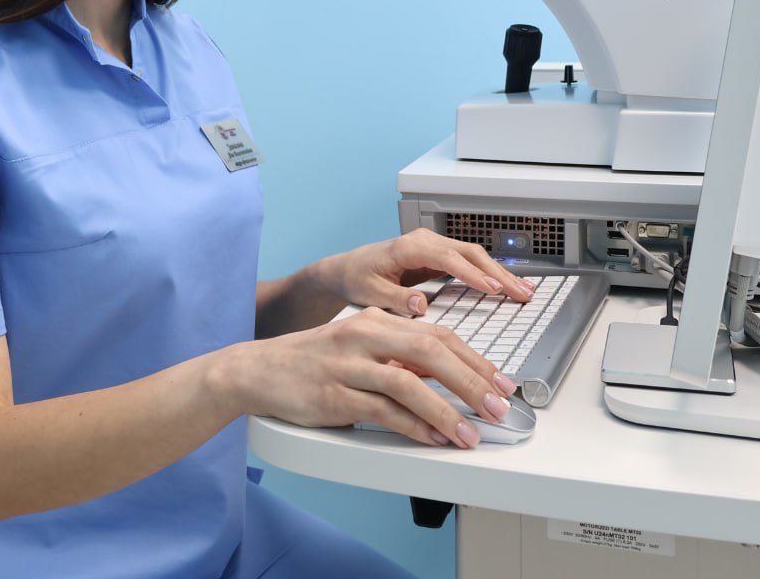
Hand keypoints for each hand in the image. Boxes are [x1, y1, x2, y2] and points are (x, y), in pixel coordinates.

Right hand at [234, 305, 517, 447]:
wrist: (259, 370)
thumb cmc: (313, 361)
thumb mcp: (360, 347)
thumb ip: (398, 356)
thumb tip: (444, 374)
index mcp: (375, 320)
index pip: (437, 333)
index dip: (474, 358)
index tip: (500, 381)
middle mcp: (364, 335)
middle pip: (430, 351)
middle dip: (471, 380)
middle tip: (498, 405)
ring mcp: (348, 365)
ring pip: (408, 383)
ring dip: (446, 411)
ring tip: (470, 433)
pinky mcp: (333, 395)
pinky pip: (382, 411)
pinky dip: (413, 426)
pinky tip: (433, 439)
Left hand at [318, 226, 533, 317]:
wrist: (348, 268)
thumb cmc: (357, 278)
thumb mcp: (370, 293)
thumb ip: (395, 299)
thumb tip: (421, 305)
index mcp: (408, 247)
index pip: (448, 258)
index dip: (472, 274)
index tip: (493, 290)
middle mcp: (425, 241)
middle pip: (469, 253)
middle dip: (498, 273)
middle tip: (521, 294)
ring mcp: (433, 246)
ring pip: (473, 255)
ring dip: (499, 272)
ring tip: (524, 291)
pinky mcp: (438, 255)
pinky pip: (469, 261)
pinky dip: (489, 273)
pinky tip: (506, 287)